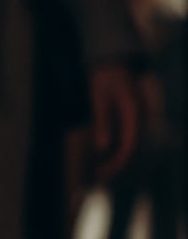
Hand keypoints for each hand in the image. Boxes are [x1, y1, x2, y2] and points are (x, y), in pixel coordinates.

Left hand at [88, 63, 138, 181]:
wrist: (114, 61)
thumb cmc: (104, 77)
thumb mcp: (98, 97)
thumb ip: (102, 121)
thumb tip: (103, 148)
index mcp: (134, 111)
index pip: (130, 145)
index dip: (118, 163)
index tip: (103, 173)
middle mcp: (142, 117)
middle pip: (133, 149)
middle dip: (116, 166)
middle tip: (97, 177)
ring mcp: (140, 118)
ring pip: (132, 146)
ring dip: (117, 161)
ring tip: (98, 173)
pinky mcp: (135, 119)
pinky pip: (129, 140)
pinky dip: (117, 151)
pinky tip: (104, 158)